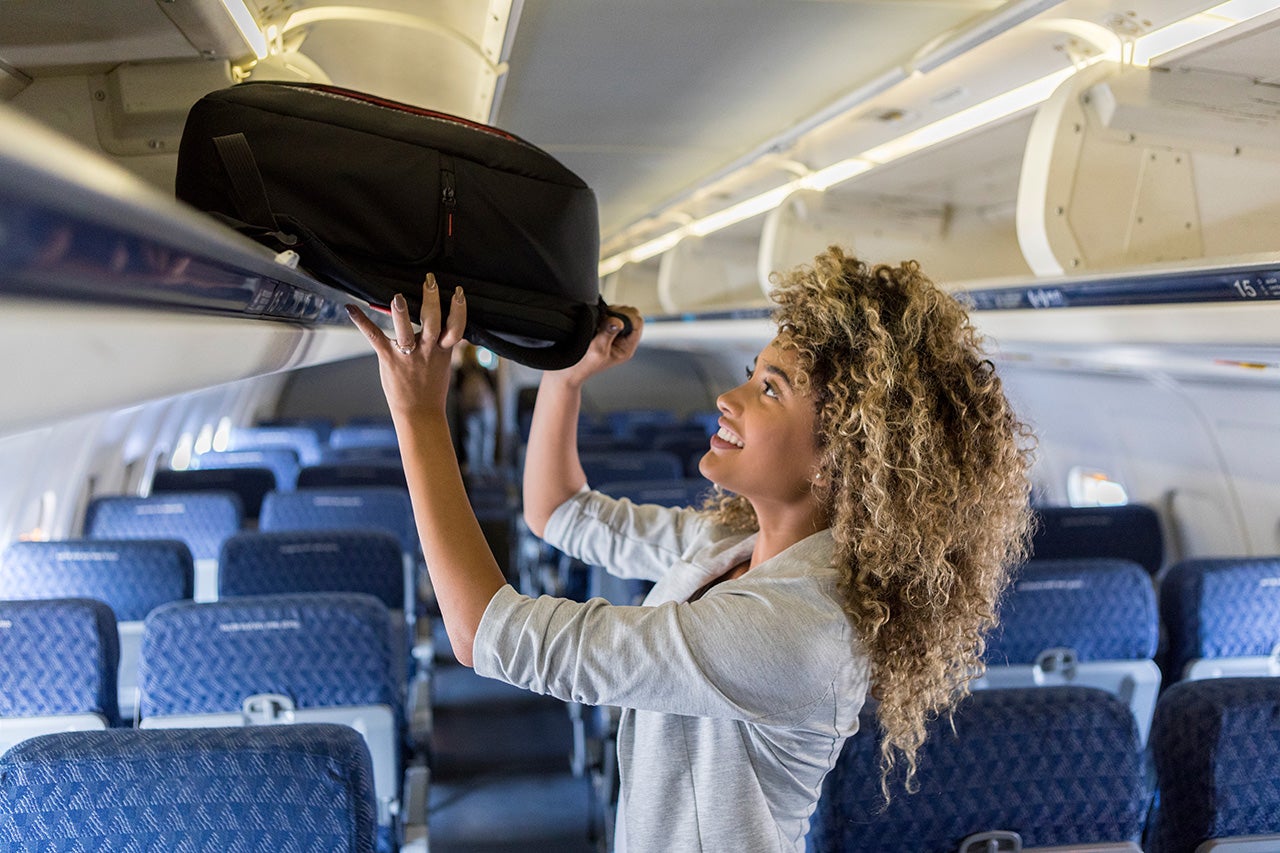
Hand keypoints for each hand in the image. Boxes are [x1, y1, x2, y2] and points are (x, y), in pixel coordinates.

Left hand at [346, 273, 465, 418]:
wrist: (420, 412)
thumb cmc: (431, 388)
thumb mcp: (443, 363)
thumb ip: (442, 343)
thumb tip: (446, 325)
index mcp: (443, 350)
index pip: (456, 327)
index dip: (459, 309)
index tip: (459, 292)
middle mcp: (427, 350)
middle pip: (433, 322)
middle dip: (432, 301)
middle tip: (430, 281)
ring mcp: (407, 355)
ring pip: (405, 331)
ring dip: (401, 314)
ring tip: (398, 298)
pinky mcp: (389, 358)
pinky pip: (374, 337)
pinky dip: (362, 321)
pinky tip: (351, 308)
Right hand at [551, 305, 642, 386]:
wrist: (567, 370)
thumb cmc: (582, 365)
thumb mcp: (597, 349)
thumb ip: (608, 333)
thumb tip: (618, 322)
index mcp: (626, 348)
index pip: (638, 322)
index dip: (627, 316)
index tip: (611, 318)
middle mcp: (623, 341)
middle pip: (631, 315)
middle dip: (618, 312)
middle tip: (603, 319)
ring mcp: (614, 335)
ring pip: (620, 314)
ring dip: (609, 313)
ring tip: (598, 321)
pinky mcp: (604, 330)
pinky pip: (609, 315)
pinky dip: (603, 314)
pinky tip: (595, 321)